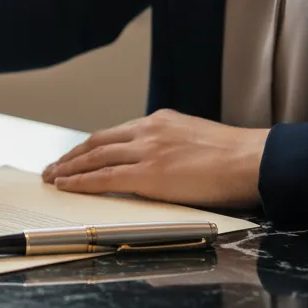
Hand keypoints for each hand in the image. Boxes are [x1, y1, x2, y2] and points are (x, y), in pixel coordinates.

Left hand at [41, 109, 268, 209]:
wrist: (255, 160)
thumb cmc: (236, 158)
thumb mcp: (195, 141)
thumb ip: (170, 149)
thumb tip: (160, 168)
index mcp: (159, 121)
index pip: (114, 133)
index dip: (90, 146)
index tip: (74, 155)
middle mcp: (147, 131)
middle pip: (97, 142)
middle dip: (71, 157)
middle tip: (52, 168)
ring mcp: (146, 151)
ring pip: (95, 158)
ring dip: (69, 169)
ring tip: (52, 178)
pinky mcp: (149, 174)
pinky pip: (105, 177)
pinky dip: (81, 181)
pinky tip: (67, 186)